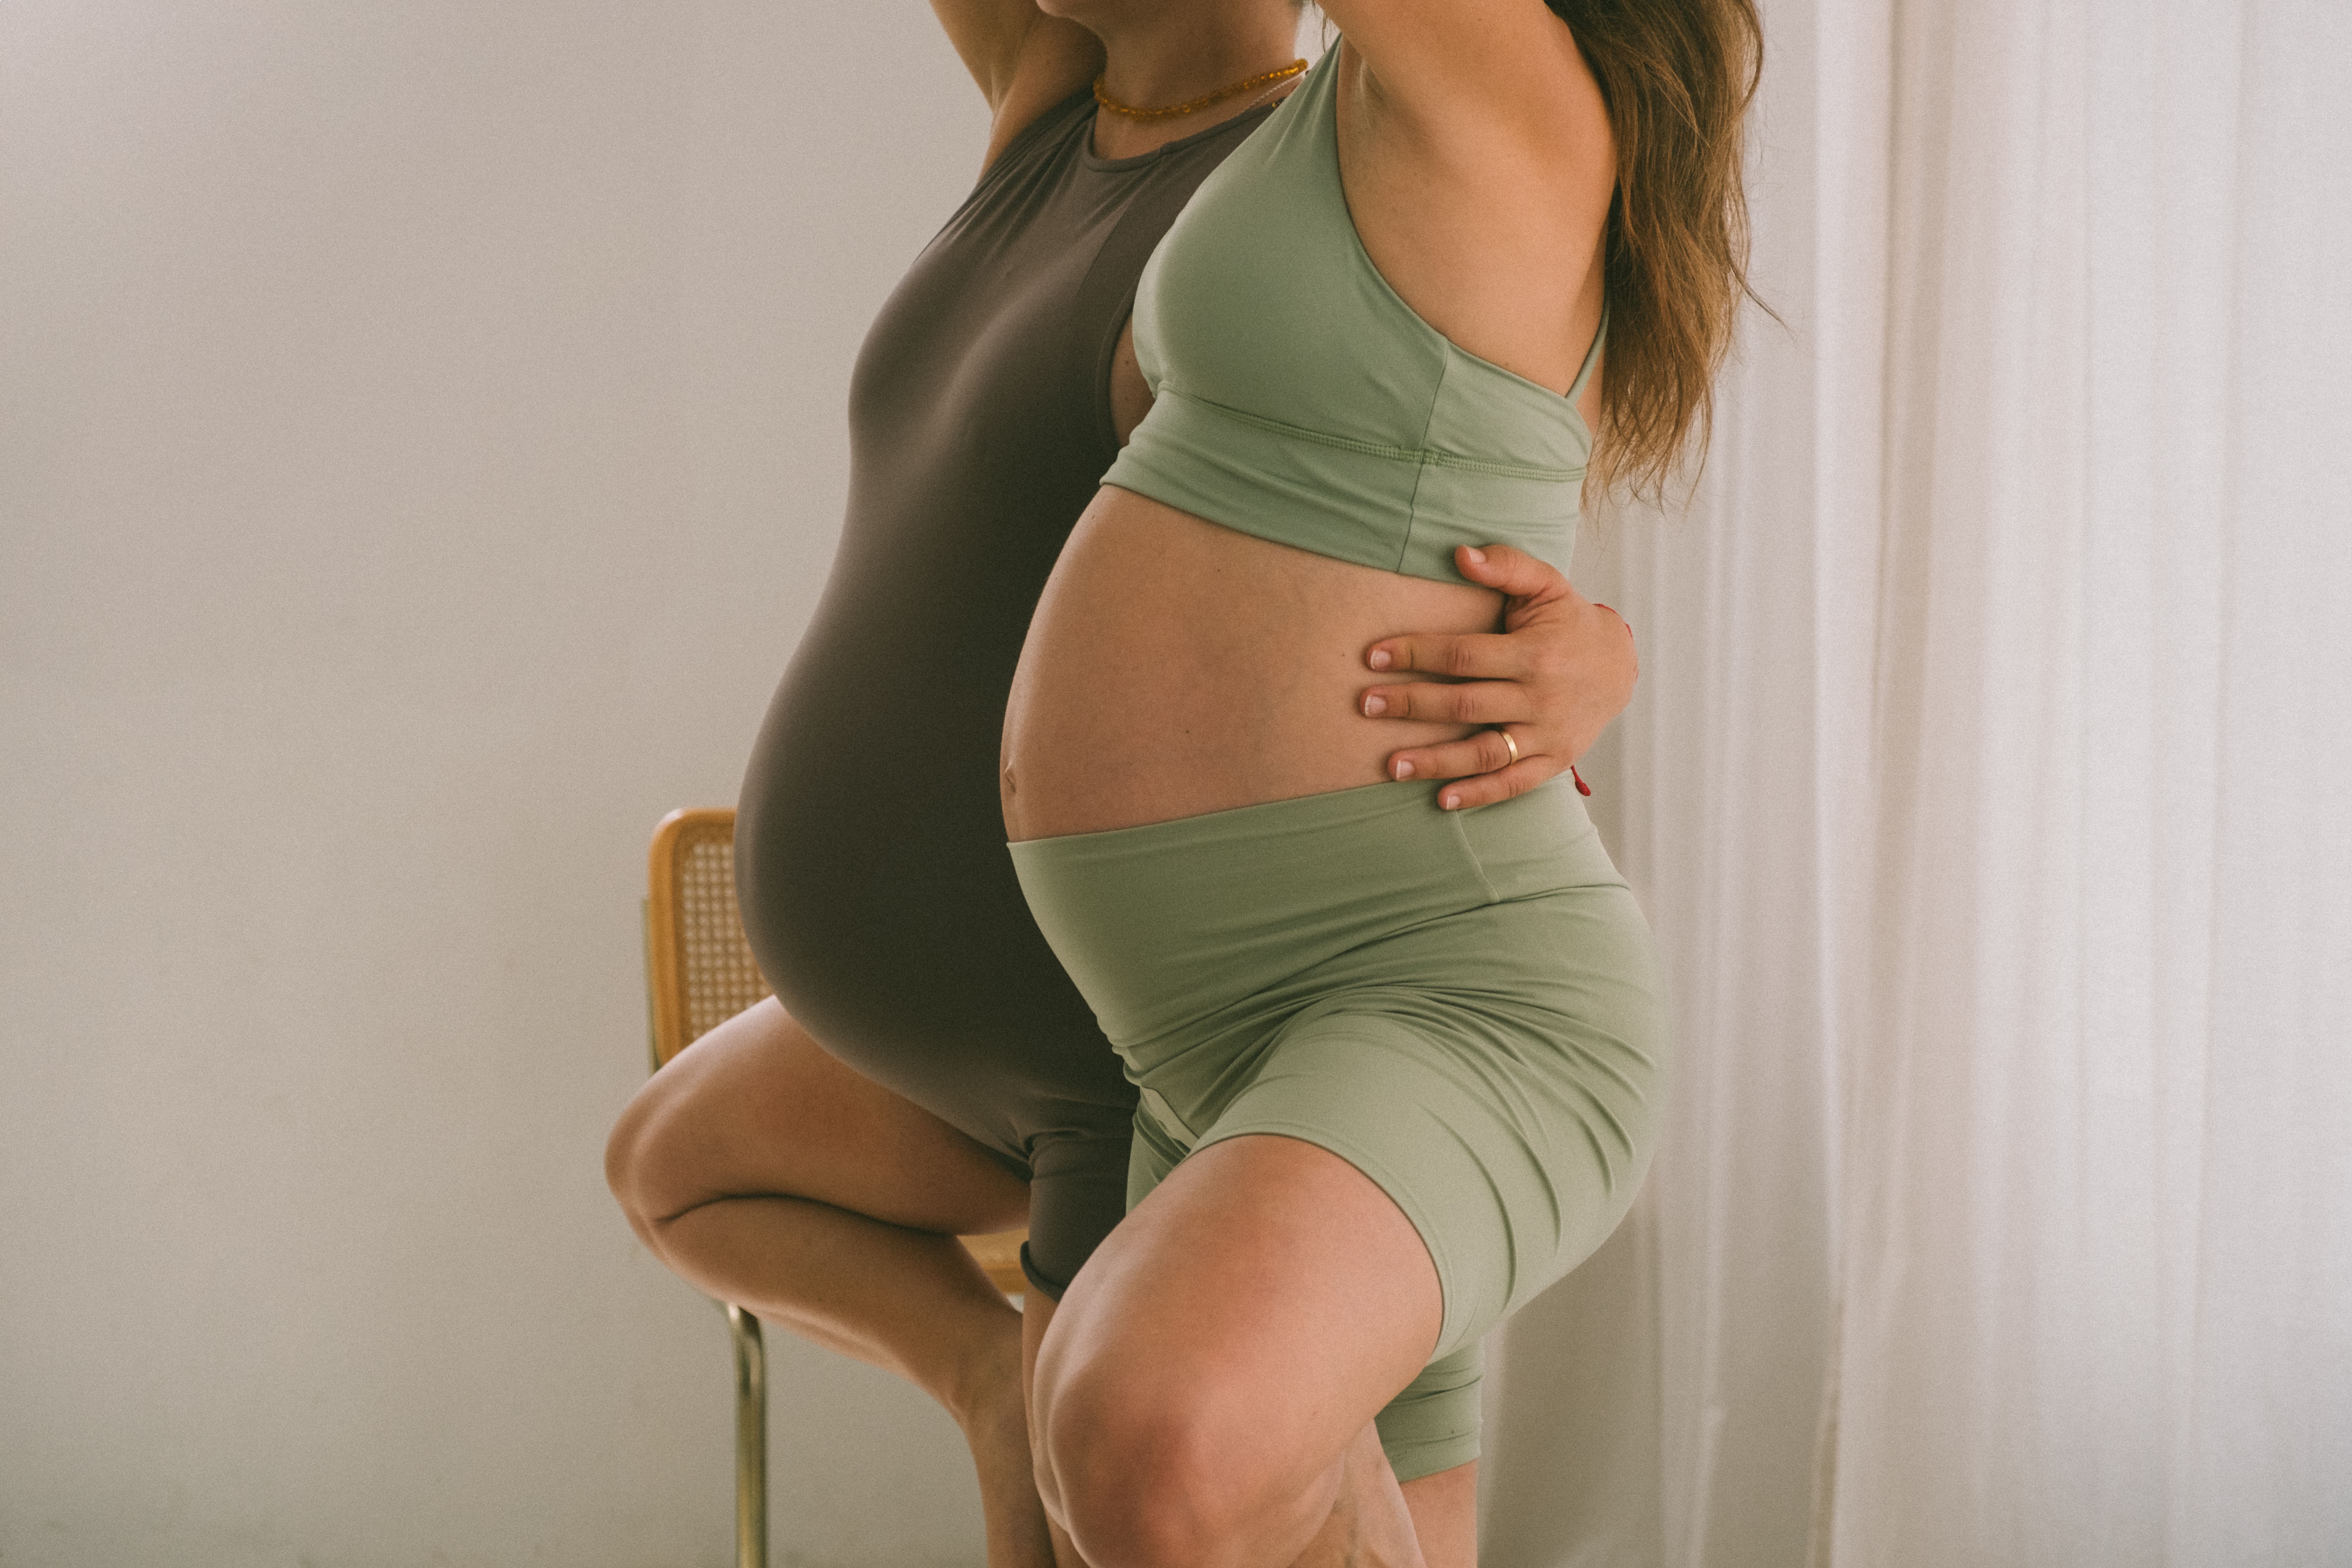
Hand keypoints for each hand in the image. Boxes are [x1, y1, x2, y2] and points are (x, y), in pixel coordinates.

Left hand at [1358, 544, 1635, 810]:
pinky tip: (1441, 800)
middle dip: (1411, 705)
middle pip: (1464, 705)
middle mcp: (1541, 697)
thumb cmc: (1569, 621)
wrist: (1619, 665)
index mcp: (1534, 652)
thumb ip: (1506, 565)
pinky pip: (1512, 783)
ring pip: (1484, 753)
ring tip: (1390, 766)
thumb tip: (1460, 554)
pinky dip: (1478, 794)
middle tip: (1366, 705)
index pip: (1463, 655)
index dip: (1416, 653)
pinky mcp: (1554, 760)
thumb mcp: (1546, 584)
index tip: (1373, 656)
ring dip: (1435, 761)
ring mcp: (1548, 733)